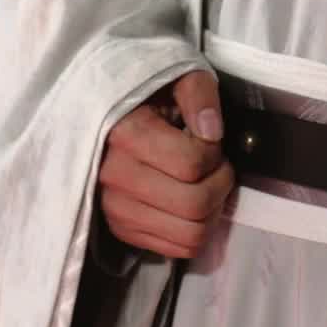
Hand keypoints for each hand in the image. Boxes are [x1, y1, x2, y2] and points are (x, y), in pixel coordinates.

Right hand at [98, 68, 234, 258]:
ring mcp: (116, 209)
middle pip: (194, 204)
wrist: (106, 120)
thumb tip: (211, 131)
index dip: (214, 152)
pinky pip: (178, 250)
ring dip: (212, 210)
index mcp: (126, 134)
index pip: (191, 163)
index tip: (209, 138)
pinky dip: (197, 229)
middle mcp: (115, 177)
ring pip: (190, 235)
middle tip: (216, 164)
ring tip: (206, 183)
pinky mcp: (122, 230)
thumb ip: (198, 94)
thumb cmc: (147, 97)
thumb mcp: (175, 77)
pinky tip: (191, 201)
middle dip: (220, 183)